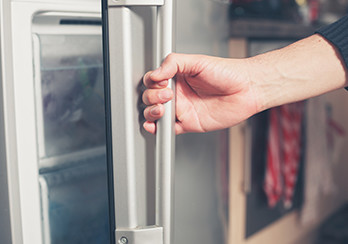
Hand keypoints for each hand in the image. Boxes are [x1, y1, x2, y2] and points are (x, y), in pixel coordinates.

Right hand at [142, 53, 259, 133]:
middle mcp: (178, 93)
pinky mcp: (189, 123)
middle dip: (152, 98)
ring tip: (161, 109)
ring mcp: (182, 109)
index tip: (160, 81)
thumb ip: (173, 63)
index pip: (153, 81)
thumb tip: (155, 73)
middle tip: (168, 95)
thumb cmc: (227, 73)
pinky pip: (169, 129)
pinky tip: (155, 126)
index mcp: (177, 77)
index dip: (152, 83)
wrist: (246, 90)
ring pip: (156, 114)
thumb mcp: (197, 60)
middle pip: (151, 98)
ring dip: (151, 113)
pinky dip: (158, 130)